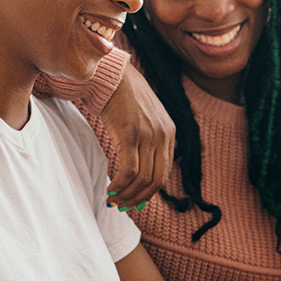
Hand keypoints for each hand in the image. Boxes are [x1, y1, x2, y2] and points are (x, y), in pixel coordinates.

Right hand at [100, 63, 175, 207]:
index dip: (148, 192)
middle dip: (139, 198)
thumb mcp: (145, 118)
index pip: (164, 173)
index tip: (134, 201)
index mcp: (169, 133)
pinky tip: (110, 188)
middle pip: (156, 180)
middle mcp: (162, 135)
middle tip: (123, 206)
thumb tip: (138, 170)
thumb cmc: (122, 97)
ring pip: (142, 179)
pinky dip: (120, 184)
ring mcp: (147, 135)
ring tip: (113, 200)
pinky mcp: (130, 134)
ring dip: (127, 194)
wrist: (111, 75)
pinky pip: (129, 170)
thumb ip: (148, 139)